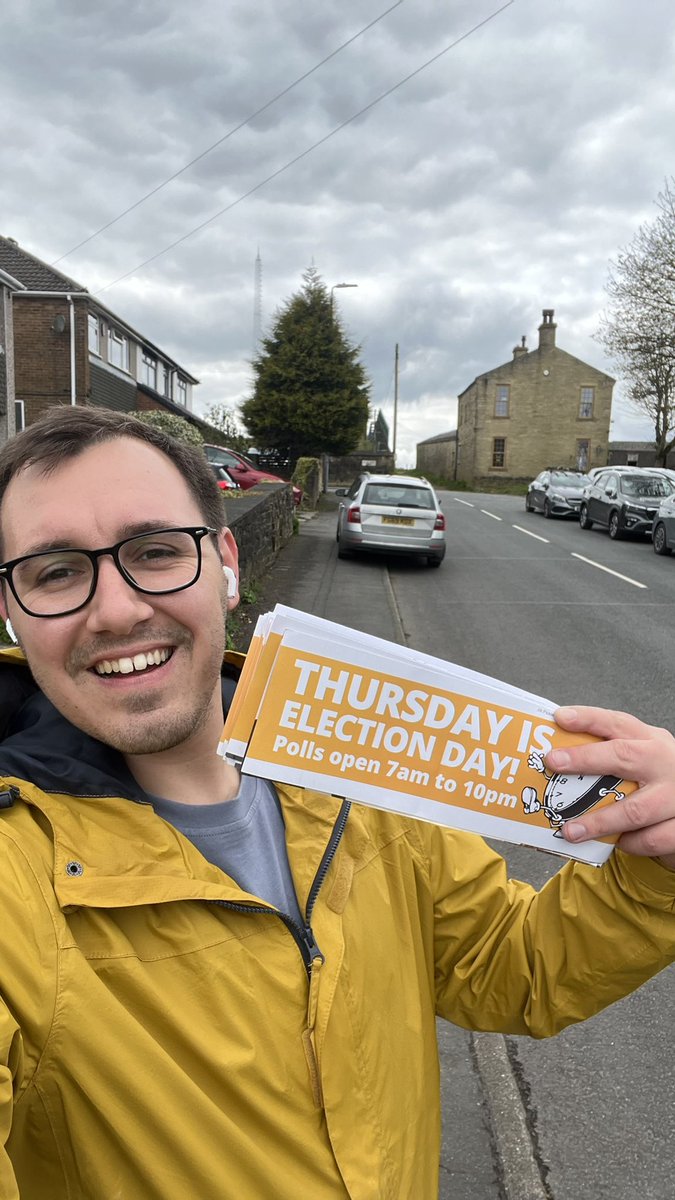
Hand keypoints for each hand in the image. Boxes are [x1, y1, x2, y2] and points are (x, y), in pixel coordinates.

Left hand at [545, 706, 674, 867]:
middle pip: (625, 756)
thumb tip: (559, 761)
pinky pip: (651, 839)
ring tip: (571, 830)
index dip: (588, 719)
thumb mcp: (642, 760)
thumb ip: (611, 757)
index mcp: (651, 741)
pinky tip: (617, 842)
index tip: (561, 718)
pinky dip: (630, 842)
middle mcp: (666, 763)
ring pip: (635, 810)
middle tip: (554, 762)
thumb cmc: (659, 781)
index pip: (618, 724)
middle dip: (586, 759)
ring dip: (599, 821)